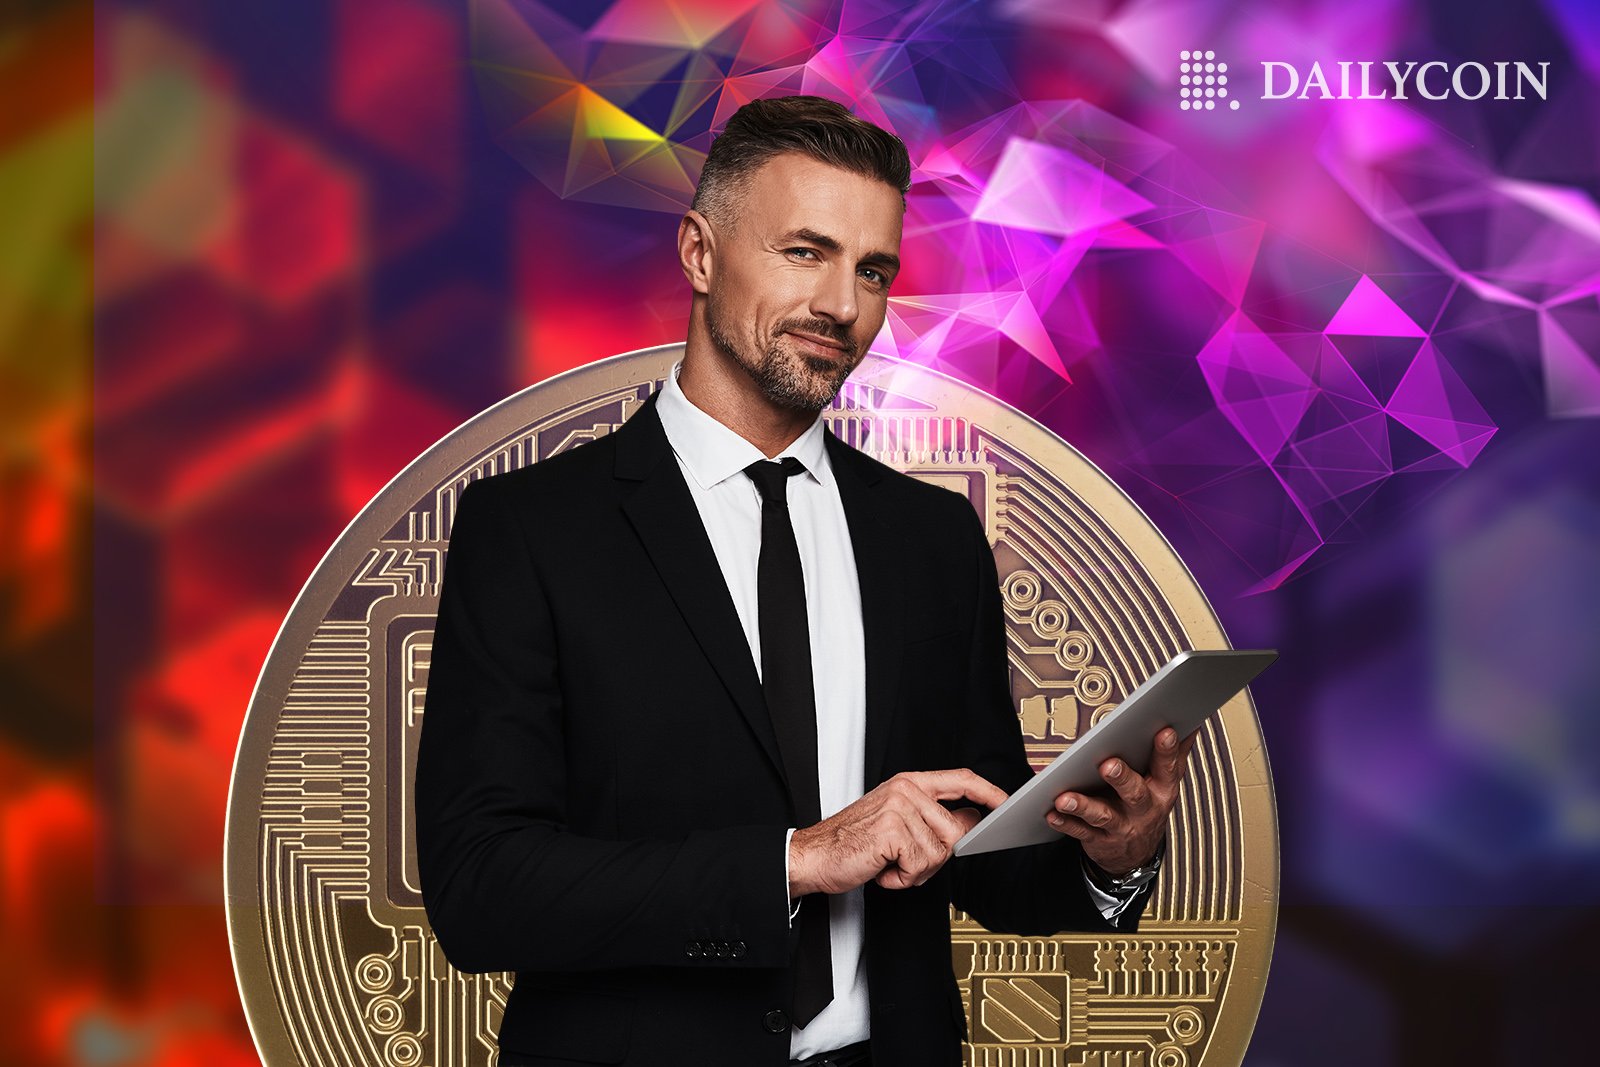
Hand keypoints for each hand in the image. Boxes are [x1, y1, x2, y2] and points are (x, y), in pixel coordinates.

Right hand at [788, 769, 1007, 894]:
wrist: (813, 856)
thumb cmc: (851, 843)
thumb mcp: (896, 822)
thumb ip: (932, 818)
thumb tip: (970, 821)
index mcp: (908, 783)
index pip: (961, 780)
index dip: (988, 791)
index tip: (1005, 802)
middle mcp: (906, 790)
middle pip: (956, 831)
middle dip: (935, 858)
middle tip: (905, 862)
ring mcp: (900, 808)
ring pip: (939, 853)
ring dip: (916, 871)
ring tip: (889, 864)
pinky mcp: (893, 830)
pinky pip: (921, 865)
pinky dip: (902, 879)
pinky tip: (882, 870)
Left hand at [1045, 727, 1194, 876]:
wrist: (1135, 853)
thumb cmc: (1148, 805)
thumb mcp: (1166, 782)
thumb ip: (1175, 754)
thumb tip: (1190, 723)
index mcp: (1162, 789)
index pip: (1167, 768)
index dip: (1167, 751)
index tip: (1164, 731)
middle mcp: (1143, 809)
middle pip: (1134, 793)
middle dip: (1122, 778)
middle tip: (1108, 764)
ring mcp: (1121, 826)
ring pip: (1102, 815)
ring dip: (1083, 806)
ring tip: (1065, 798)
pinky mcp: (1100, 839)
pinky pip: (1081, 831)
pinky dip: (1066, 823)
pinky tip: (1052, 814)